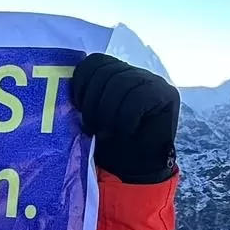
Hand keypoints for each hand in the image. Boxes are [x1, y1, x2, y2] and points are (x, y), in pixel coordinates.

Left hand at [70, 53, 178, 184]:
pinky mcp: (167, 94)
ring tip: (105, 131)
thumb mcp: (91, 114)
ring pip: (122, 83)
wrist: (136, 168)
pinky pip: (138, 98)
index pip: (96, 61)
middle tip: (90, 126)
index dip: (82, 81)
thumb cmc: (110, 142)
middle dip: (93, 100)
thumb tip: (63, 83)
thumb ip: (86, 94)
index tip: (76, 105)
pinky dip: (126, 118)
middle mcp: (136, 73)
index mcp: (116, 73)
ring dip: (107, 111)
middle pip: (107, 72)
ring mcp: (153, 82)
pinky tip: (125, 132)